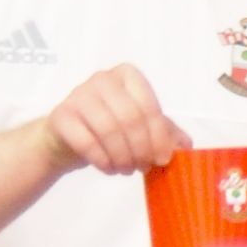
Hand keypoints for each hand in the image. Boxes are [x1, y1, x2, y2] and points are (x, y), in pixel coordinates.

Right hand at [47, 65, 187, 177]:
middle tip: (144, 167)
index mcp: (128, 76)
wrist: (67, 137)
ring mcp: (78, 94)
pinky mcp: (61, 115)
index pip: (149, 107)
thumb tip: (185, 146)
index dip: (159, 137)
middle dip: (141, 149)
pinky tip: (109, 169)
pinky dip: (102, 160)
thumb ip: (165, 132)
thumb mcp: (142, 127)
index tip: (163, 159)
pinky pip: (86, 141)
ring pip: (109, 130)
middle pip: (130, 119)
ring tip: (127, 170)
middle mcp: (102, 79)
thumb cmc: (110, 128)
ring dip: (122, 157)